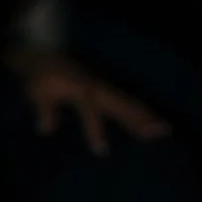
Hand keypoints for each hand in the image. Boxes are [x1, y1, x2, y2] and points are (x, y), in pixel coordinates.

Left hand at [13, 49, 167, 155]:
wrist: (43, 51)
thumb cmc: (40, 74)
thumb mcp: (37, 91)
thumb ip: (44, 110)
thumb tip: (45, 129)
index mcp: (82, 91)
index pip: (91, 113)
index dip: (95, 131)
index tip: (102, 151)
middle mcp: (97, 89)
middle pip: (122, 106)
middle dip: (140, 120)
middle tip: (160, 134)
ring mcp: (103, 86)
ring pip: (129, 102)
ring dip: (146, 115)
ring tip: (164, 129)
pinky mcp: (104, 86)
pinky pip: (126, 99)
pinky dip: (139, 109)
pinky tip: (150, 120)